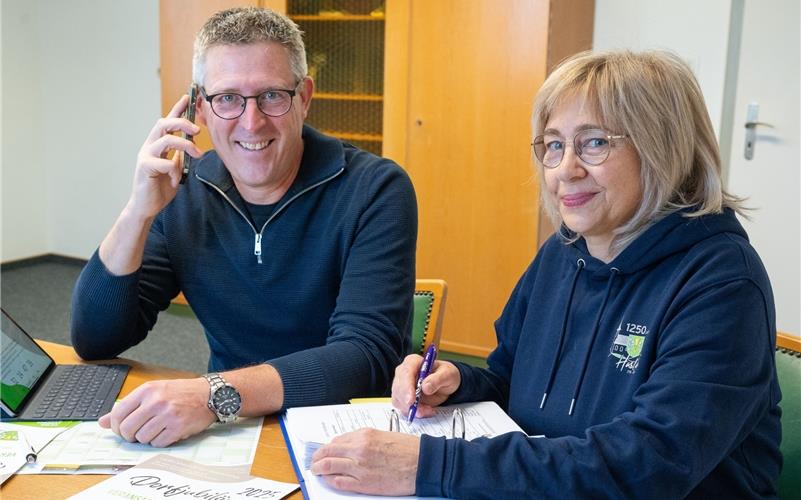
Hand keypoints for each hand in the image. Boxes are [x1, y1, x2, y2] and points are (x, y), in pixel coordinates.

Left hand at [98, 377, 214, 446]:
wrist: (210, 395)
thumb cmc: (180, 393)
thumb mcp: (153, 392)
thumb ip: (127, 406)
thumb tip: (102, 421)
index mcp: (147, 390)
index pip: (118, 413)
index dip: (115, 426)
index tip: (120, 429)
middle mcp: (156, 401)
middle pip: (127, 428)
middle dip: (128, 436)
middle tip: (136, 434)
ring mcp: (167, 415)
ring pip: (141, 438)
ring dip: (146, 438)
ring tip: (156, 430)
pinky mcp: (178, 428)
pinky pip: (157, 443)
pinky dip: (160, 441)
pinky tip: (167, 432)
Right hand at [128, 95, 201, 219]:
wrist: (146, 207)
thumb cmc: (159, 188)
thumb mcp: (174, 168)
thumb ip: (179, 156)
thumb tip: (191, 145)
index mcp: (157, 145)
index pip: (167, 122)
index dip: (177, 109)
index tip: (188, 97)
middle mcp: (149, 146)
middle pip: (164, 123)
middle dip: (182, 122)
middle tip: (198, 130)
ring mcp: (145, 155)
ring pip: (167, 140)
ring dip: (186, 145)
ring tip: (197, 154)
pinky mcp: (144, 167)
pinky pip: (166, 162)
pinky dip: (176, 171)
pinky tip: (177, 180)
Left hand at [310, 428, 419, 495]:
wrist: (423, 464)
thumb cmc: (408, 450)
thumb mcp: (384, 436)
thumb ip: (364, 440)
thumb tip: (348, 445)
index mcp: (365, 435)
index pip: (337, 440)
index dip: (328, 447)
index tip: (324, 451)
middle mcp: (359, 449)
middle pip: (328, 452)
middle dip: (317, 457)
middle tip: (314, 461)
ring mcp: (360, 466)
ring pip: (329, 466)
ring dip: (319, 468)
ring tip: (316, 471)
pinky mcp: (364, 483)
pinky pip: (339, 482)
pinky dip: (330, 480)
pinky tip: (329, 480)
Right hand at [391, 354, 460, 418]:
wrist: (445, 384)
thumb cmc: (445, 374)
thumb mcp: (448, 374)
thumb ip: (437, 379)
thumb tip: (425, 387)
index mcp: (413, 362)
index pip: (405, 373)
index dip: (406, 387)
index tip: (411, 400)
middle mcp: (403, 373)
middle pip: (398, 388)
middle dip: (408, 402)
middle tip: (420, 411)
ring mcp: (401, 386)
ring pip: (399, 400)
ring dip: (411, 409)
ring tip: (428, 410)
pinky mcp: (403, 398)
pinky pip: (403, 408)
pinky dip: (413, 412)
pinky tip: (425, 411)